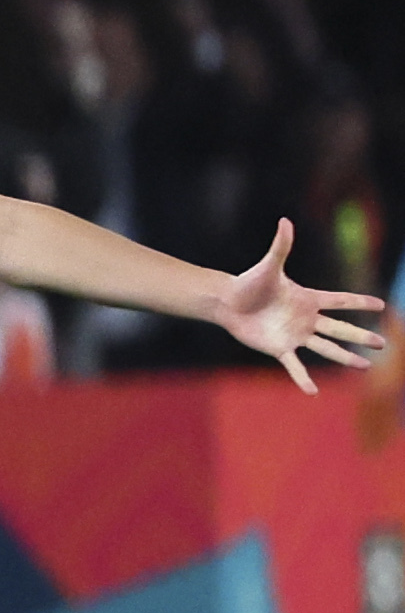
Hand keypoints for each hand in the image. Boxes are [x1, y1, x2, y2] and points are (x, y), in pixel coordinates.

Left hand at [212, 223, 390, 390]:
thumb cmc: (248, 282)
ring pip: (326, 348)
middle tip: (384, 343)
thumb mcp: (268, 265)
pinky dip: (302, 378)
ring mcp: (295, 335)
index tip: (382, 305)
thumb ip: (280, 246)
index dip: (360, 302)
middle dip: (362, 336)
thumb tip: (285, 221)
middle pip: (340, 329)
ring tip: (365, 366)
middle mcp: (307, 319)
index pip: (341, 301)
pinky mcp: (279, 348)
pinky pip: (295, 365)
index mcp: (309, 299)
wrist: (228, 302)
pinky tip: (313, 391)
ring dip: (345, 357)